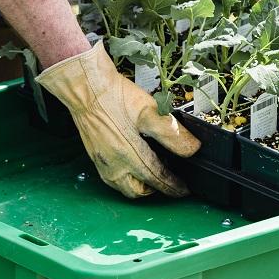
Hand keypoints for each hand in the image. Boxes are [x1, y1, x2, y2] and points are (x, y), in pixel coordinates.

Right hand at [36, 43, 200, 197]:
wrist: (86, 88)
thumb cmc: (115, 97)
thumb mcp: (151, 112)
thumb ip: (172, 133)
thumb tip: (192, 149)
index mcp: (130, 156)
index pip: (157, 179)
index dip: (173, 186)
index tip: (183, 189)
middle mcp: (115, 164)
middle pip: (138, 190)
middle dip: (154, 189)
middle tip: (167, 180)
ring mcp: (102, 161)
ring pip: (122, 186)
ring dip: (138, 185)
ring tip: (149, 173)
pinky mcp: (95, 155)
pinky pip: (111, 177)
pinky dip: (124, 177)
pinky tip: (129, 164)